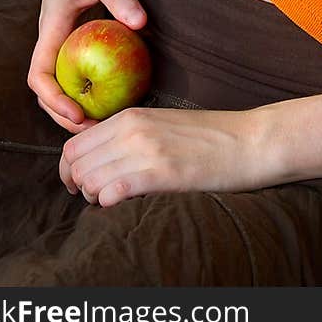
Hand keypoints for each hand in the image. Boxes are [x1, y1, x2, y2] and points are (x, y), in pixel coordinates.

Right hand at [28, 0, 146, 132]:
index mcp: (49, 30)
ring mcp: (61, 44)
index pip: (39, 75)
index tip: (77, 114)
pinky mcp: (74, 43)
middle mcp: (51, 42)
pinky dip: (87, 89)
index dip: (54, 100)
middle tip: (95, 131)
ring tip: (104, 123)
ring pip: (60, 85)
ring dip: (75, 107)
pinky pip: (76, 72)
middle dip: (64, 115)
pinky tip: (112, 98)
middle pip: (47, 91)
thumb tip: (141, 22)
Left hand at [59, 108, 266, 206]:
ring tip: (115, 202)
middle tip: (97, 198)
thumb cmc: (209, 137)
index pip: (73, 145)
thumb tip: (100, 160)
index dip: (69, 171)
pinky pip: (114, 192)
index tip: (81, 186)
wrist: (251, 140)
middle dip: (78, 187)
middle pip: (76, 165)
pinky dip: (111, 204)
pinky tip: (127, 204)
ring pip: (90, 180)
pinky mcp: (164, 173)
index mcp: (130, 116)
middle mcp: (133, 130)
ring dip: (95, 198)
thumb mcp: (161, 125)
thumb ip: (129, 136)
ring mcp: (147, 150)